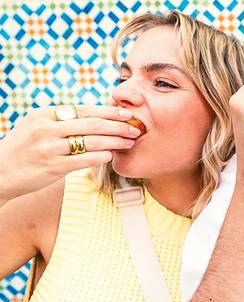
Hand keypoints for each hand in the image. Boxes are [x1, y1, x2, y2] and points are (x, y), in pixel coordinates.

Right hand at [0, 105, 140, 202]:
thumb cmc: (23, 150)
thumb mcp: (36, 127)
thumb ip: (60, 121)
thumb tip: (92, 116)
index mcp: (44, 115)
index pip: (83, 109)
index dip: (108, 111)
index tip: (126, 112)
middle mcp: (46, 128)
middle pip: (91, 123)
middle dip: (118, 125)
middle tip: (136, 127)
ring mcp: (49, 148)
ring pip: (91, 141)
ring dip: (115, 141)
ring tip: (130, 141)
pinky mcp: (53, 166)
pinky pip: (84, 160)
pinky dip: (101, 157)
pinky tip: (112, 156)